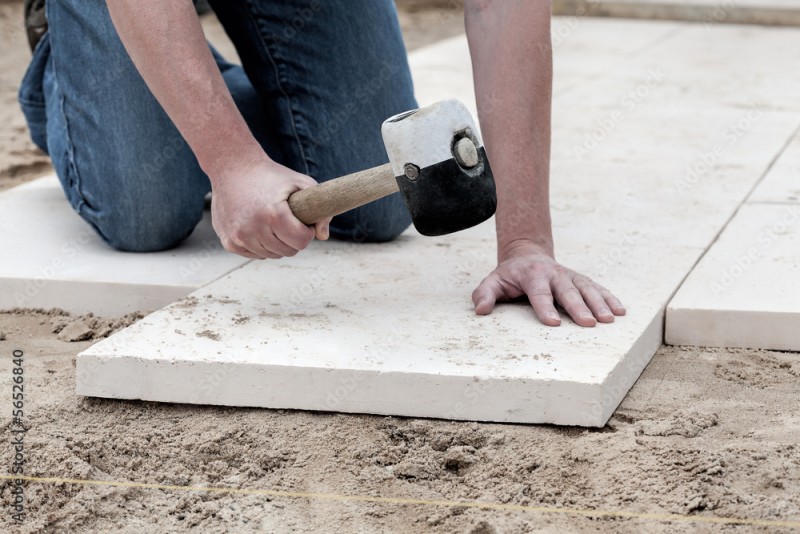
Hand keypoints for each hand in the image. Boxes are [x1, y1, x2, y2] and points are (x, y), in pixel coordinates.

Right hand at [210, 157, 330, 258]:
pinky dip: (260, 245)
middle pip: (288, 251)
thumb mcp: (301, 183)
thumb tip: (323, 236)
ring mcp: (239, 237)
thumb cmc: (271, 175)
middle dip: (293, 238)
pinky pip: (255, 254)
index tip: (302, 222)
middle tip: (288, 221)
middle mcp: (254, 228)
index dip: (307, 232)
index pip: (301, 242)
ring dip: (277, 243)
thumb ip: (320, 209)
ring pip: (272, 255)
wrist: (233, 168)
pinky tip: (258, 227)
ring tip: (273, 222)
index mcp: (274, 214)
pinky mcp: (229, 242)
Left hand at [472, 240, 625, 326]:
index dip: (546, 308)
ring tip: (610, 319)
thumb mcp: (492, 282)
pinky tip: (621, 311)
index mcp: (532, 275)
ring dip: (600, 303)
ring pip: (587, 288)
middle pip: (567, 291)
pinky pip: (597, 288)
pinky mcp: (580, 279)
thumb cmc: (509, 276)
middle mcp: (554, 274)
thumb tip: (481, 310)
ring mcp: (570, 275)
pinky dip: (610, 298)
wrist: (527, 255)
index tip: (554, 323)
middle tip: (589, 323)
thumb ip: (485, 294)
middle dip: (579, 307)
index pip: (539, 293)